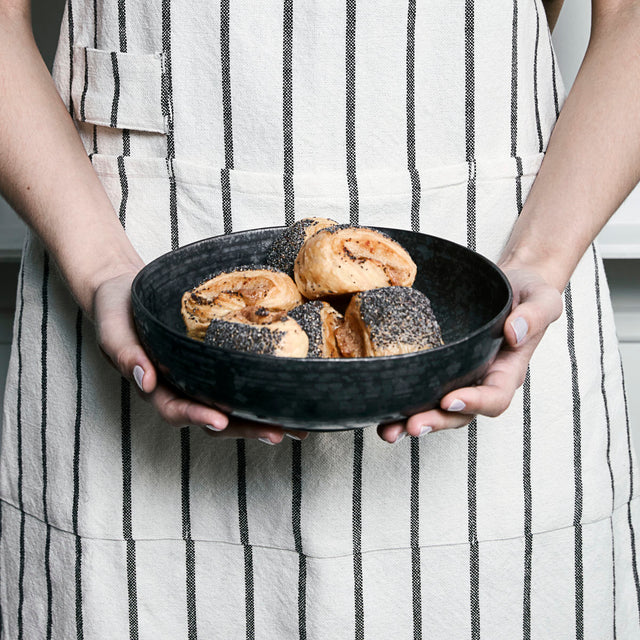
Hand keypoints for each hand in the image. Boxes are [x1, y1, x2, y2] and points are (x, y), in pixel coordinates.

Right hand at [93, 269, 306, 443]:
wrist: (127, 291)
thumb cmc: (117, 312)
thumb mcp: (113, 330)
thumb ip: (125, 354)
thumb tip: (143, 379)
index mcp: (157, 387)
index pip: (176, 409)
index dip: (197, 417)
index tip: (219, 421)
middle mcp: (182, 388)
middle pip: (215, 417)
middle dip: (245, 428)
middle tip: (277, 433)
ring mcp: (201, 378)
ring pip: (233, 406)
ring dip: (262, 419)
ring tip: (297, 428)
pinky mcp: (217, 362)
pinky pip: (240, 381)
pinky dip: (263, 392)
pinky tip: (290, 396)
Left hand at [377, 264, 562, 442]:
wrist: (507, 284)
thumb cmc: (527, 294)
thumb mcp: (541, 298)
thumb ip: (535, 315)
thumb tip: (514, 332)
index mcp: (508, 371)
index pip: (495, 396)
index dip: (474, 402)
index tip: (451, 399)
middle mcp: (481, 380)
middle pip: (460, 413)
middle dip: (436, 421)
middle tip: (412, 425)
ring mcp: (458, 377)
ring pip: (437, 410)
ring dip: (412, 422)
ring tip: (388, 431)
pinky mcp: (438, 369)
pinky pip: (421, 391)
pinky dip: (401, 405)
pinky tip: (380, 413)